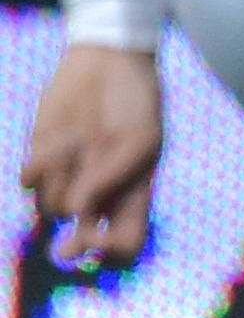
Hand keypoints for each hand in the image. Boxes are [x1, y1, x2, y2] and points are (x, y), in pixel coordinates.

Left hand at [21, 43, 160, 264]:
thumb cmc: (136, 100)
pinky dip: (40, 166)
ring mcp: (68, 177)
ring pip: (50, 208)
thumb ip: (114, 176)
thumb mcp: (141, 138)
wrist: (107, 63)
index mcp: (133, 193)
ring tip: (76, 144)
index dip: (113, 254)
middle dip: (75, 246)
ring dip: (60, 181)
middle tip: (69, 246)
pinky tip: (58, 140)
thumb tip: (79, 211)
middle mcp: (98, 192)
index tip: (100, 243)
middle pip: (82, 239)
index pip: (126, 243)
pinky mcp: (41, 158)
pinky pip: (28, 181)